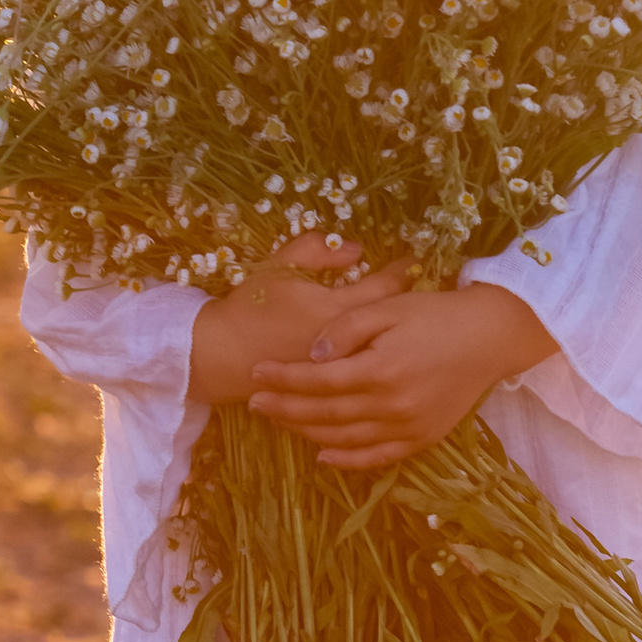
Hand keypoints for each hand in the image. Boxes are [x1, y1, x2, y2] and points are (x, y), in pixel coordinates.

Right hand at [187, 232, 412, 404]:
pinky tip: (384, 354)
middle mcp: (344, 344)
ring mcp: (339, 373)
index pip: (383, 288)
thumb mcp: (278, 268)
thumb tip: (356, 249)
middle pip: (391, 323)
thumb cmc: (250, 306)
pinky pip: (366, 379)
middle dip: (408, 304)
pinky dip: (378, 363)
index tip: (411, 261)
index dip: (401, 272)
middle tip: (419, 288)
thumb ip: (316, 250)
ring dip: (397, 336)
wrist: (223, 354)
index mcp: (332, 309)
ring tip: (408, 322)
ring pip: (384, 355)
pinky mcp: (331, 392)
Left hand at [245, 281, 555, 471]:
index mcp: (380, 369)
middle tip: (255, 401)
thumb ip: (346, 330)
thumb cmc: (438, 313)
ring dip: (307, 432)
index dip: (283, 378)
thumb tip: (313, 356)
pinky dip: (347, 461)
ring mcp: (408, 427)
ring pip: (345, 439)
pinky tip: (323, 457)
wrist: (492, 336)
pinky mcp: (423, 438)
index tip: (256, 373)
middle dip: (285, 408)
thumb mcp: (389, 307)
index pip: (317, 380)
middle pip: (325, 413)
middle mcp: (392, 405)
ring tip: (279, 421)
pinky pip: (377, 457)